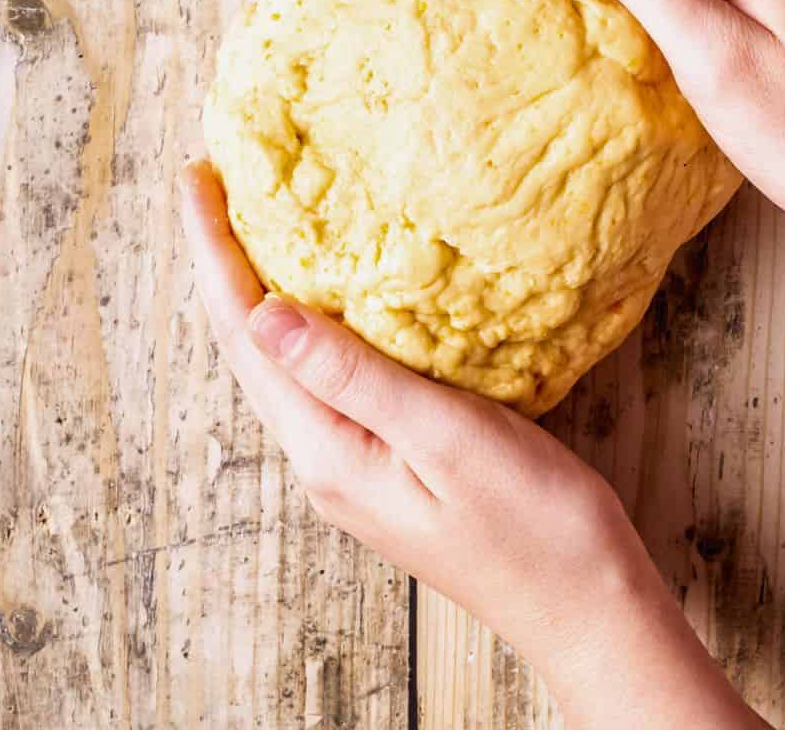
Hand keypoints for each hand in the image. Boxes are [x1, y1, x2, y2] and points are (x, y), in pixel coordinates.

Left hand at [179, 161, 766, 729]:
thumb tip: (265, 313)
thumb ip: (354, 378)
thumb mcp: (446, 440)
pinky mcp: (388, 460)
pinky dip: (315, 323)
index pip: (247, 338)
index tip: (198, 179)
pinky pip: (329, 376)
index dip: (216, 255)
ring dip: (265, 290)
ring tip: (258, 225)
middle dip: (227, 265)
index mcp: (329, 453)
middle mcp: (326, 460)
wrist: (587, 605)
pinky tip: (336, 294)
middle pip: (253, 348)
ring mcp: (355, 464)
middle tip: (218, 187)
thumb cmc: (534, 526)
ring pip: (288, 361)